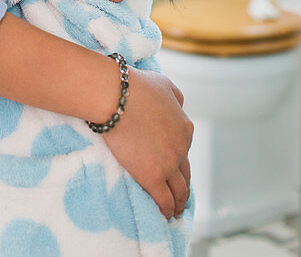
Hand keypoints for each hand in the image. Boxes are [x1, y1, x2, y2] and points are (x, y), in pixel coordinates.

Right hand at [103, 69, 192, 218]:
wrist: (114, 96)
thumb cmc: (134, 86)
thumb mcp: (164, 84)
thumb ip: (175, 97)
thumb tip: (180, 106)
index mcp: (184, 127)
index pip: (184, 149)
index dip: (179, 159)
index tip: (174, 167)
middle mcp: (181, 147)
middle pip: (185, 173)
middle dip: (184, 185)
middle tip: (180, 196)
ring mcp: (168, 164)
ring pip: (179, 191)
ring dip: (179, 203)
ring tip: (175, 211)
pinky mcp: (153, 177)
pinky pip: (164, 201)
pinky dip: (167, 210)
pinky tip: (165, 216)